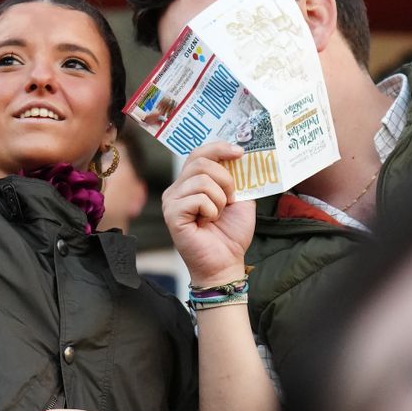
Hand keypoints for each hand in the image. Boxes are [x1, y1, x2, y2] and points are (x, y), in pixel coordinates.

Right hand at [162, 141, 255, 285]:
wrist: (226, 262)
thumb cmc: (231, 234)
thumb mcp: (240, 198)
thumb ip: (236, 177)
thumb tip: (239, 155)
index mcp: (190, 183)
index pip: (199, 154)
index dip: (219, 148)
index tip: (240, 152)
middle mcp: (177, 189)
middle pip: (200, 162)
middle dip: (225, 179)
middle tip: (231, 199)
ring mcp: (171, 201)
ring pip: (201, 180)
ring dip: (220, 199)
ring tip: (218, 214)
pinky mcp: (172, 214)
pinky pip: (198, 199)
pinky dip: (212, 210)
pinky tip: (209, 222)